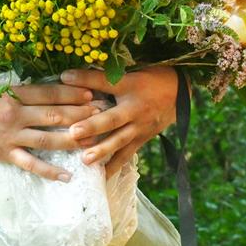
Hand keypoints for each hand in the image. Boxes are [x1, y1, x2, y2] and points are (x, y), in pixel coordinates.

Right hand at [0, 83, 98, 181]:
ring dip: (72, 140)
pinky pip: (31, 165)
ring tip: (93, 141)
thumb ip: (22, 88)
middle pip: (53, 116)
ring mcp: (11, 138)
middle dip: (79, 115)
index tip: (91, 94)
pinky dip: (49, 171)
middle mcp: (14, 116)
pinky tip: (68, 176)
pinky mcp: (7, 155)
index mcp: (12, 95)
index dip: (72, 94)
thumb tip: (52, 85)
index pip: (49, 94)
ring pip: (47, 140)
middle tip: (101, 115)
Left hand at [60, 66, 177, 176]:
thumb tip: (81, 71)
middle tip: (74, 132)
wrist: (180, 92)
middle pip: (113, 118)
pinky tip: (100, 177)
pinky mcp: (143, 139)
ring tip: (85, 160)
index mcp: (131, 85)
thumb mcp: (134, 68)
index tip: (65, 77)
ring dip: (102, 151)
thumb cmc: (152, 76)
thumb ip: (111, 73)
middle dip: (93, 126)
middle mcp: (136, 108)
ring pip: (120, 140)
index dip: (86, 78)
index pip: (106, 81)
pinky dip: (114, 167)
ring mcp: (140, 126)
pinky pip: (127, 155)